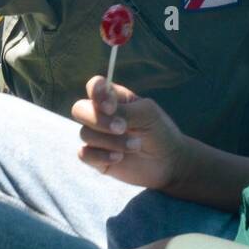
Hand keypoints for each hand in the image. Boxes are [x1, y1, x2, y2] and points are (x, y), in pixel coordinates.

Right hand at [70, 76, 188, 190]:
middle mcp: (101, 115)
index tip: (111, 107)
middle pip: (79, 109)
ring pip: (85, 133)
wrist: (169, 162)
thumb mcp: (147, 114)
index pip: (94, 86)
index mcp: (113, 98)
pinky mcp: (96, 158)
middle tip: (122, 128)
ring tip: (135, 146)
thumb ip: (123, 109)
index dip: (96, 93)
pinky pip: (84, 154)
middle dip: (98, 119)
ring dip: (110, 141)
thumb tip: (103, 110)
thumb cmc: (160, 131)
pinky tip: (119, 158)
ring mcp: (97, 137)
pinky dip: (101, 156)